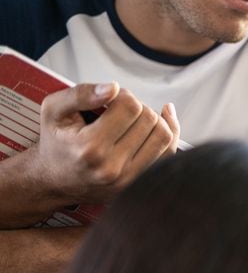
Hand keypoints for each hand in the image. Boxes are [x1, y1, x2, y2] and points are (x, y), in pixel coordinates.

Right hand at [33, 83, 180, 202]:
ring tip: (134, 119)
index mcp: (89, 148)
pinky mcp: (140, 184)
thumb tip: (113, 88)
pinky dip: (169, 133)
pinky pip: (169, 153)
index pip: (130, 107)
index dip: (124, 95)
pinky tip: (160, 121)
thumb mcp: (53, 110)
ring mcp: (128, 179)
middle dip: (138, 107)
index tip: (112, 99)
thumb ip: (80, 94)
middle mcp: (111, 167)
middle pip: (149, 119)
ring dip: (153, 119)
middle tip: (121, 109)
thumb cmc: (56, 142)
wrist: (55, 180)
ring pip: (164, 135)